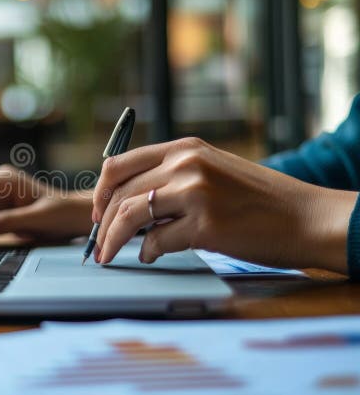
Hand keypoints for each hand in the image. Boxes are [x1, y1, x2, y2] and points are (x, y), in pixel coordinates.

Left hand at [91, 137, 355, 273]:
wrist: (307, 217)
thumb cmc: (260, 200)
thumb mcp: (213, 171)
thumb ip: (174, 177)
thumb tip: (130, 204)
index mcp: (185, 148)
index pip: (119, 164)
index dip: (100, 192)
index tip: (96, 213)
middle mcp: (186, 163)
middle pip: (120, 193)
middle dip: (102, 222)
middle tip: (97, 244)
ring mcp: (195, 192)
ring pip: (130, 215)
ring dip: (113, 239)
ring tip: (108, 255)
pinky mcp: (206, 224)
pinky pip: (156, 241)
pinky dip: (147, 252)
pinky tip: (151, 256)